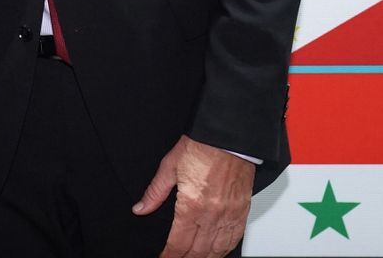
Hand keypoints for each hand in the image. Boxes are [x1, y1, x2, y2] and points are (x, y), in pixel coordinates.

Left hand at [133, 135, 254, 257]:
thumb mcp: (170, 165)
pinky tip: (216, 252)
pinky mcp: (241, 211)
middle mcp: (212, 214)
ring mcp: (229, 214)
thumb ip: (155, 192)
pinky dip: (224, 249)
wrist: (229, 136)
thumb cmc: (202, 146)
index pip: (178, 243)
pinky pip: (234, 238)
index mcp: (192, 204)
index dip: (169, 255)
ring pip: (217, 249)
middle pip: (197, 251)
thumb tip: (141, 208)